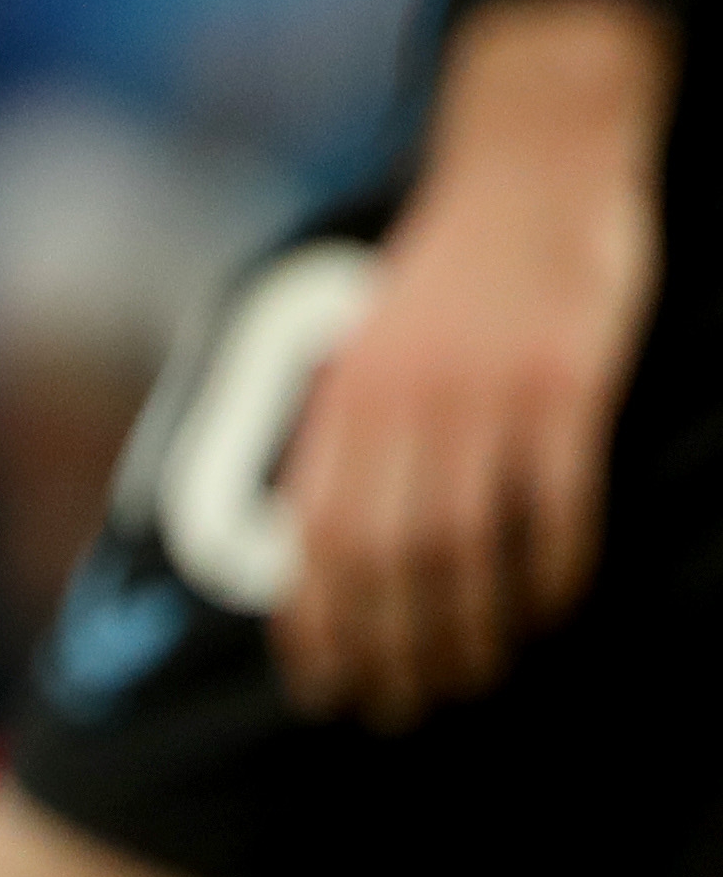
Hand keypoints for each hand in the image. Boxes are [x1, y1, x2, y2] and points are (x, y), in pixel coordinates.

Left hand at [270, 0, 671, 726]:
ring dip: (470, 626)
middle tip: (402, 709)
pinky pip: (556, 502)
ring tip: (473, 677)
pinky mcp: (563, 384)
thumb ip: (348, 435)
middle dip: (389, 646)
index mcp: (345, 392)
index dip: (315, 621)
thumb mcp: (369, 349)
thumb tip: (318, 550)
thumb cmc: (449, 278)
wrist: (528, 168)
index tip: (323, 689)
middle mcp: (402, 398)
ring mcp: (484, 391)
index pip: (313, 534)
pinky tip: (551, 613)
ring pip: (467, 543)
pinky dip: (553, 571)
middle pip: (385, 556)